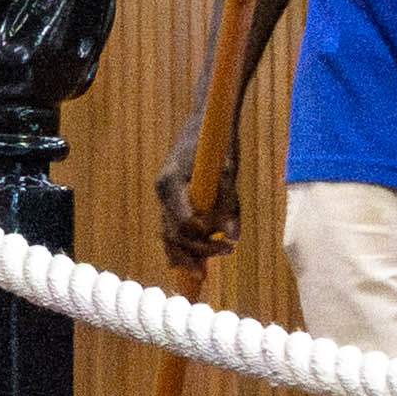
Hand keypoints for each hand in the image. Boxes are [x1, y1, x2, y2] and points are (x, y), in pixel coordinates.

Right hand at [155, 153, 236, 273]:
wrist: (206, 122)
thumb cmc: (218, 142)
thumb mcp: (228, 170)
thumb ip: (229, 202)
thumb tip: (233, 236)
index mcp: (171, 181)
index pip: (180, 221)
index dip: (200, 238)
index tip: (223, 243)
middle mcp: (162, 191)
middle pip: (172, 234)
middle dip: (195, 252)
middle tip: (224, 256)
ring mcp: (164, 197)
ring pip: (168, 236)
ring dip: (187, 255)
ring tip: (204, 273)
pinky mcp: (171, 200)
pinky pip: (172, 229)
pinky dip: (182, 247)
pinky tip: (195, 265)